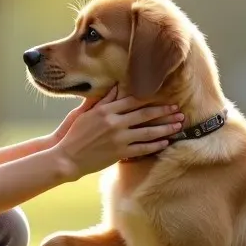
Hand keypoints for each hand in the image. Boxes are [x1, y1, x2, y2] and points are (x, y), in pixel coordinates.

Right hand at [50, 87, 184, 178]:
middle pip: (144, 115)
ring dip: (165, 128)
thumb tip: (115, 87)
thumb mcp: (86, 113)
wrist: (67, 157)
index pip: (133, 101)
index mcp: (106, 110)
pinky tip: (166, 142)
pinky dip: (155, 145)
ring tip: (178, 126)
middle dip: (164, 112)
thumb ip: (103, 101)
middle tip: (178, 110)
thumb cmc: (75, 134)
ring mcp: (118, 138)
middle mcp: (114, 122)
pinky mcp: (119, 153)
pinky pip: (142, 148)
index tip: (164, 98)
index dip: (151, 99)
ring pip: (147, 132)